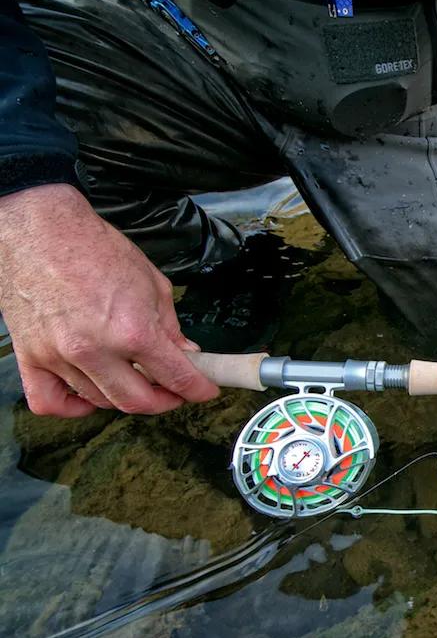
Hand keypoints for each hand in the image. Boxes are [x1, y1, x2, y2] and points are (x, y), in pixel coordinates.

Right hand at [0, 184, 218, 416]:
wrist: (42, 229)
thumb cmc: (96, 248)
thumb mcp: (152, 283)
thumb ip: (170, 325)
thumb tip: (184, 353)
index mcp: (133, 330)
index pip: (176, 377)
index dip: (198, 390)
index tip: (205, 391)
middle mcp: (95, 350)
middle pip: (138, 401)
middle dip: (165, 401)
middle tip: (174, 391)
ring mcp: (59, 356)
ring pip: (100, 401)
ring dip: (125, 398)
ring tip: (138, 381)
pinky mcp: (30, 356)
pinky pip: (50, 402)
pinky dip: (73, 408)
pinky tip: (91, 397)